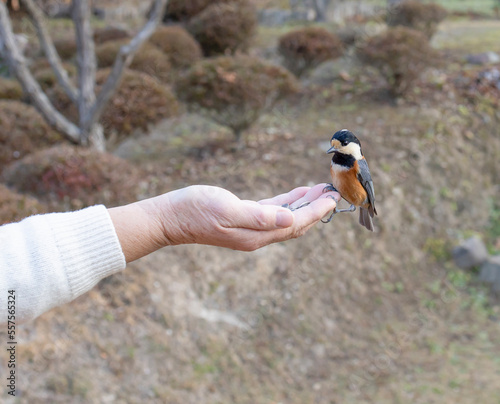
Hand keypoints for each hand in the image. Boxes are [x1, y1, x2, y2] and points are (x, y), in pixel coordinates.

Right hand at [109, 184, 339, 261]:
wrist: (170, 217)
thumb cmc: (194, 211)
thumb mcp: (225, 210)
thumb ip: (258, 216)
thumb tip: (288, 220)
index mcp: (255, 235)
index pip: (294, 225)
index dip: (315, 212)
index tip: (332, 199)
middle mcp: (256, 235)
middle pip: (295, 224)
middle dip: (315, 209)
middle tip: (333, 193)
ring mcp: (249, 229)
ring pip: (285, 218)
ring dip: (303, 205)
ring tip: (320, 191)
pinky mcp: (242, 220)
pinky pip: (272, 213)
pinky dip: (287, 203)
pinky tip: (296, 195)